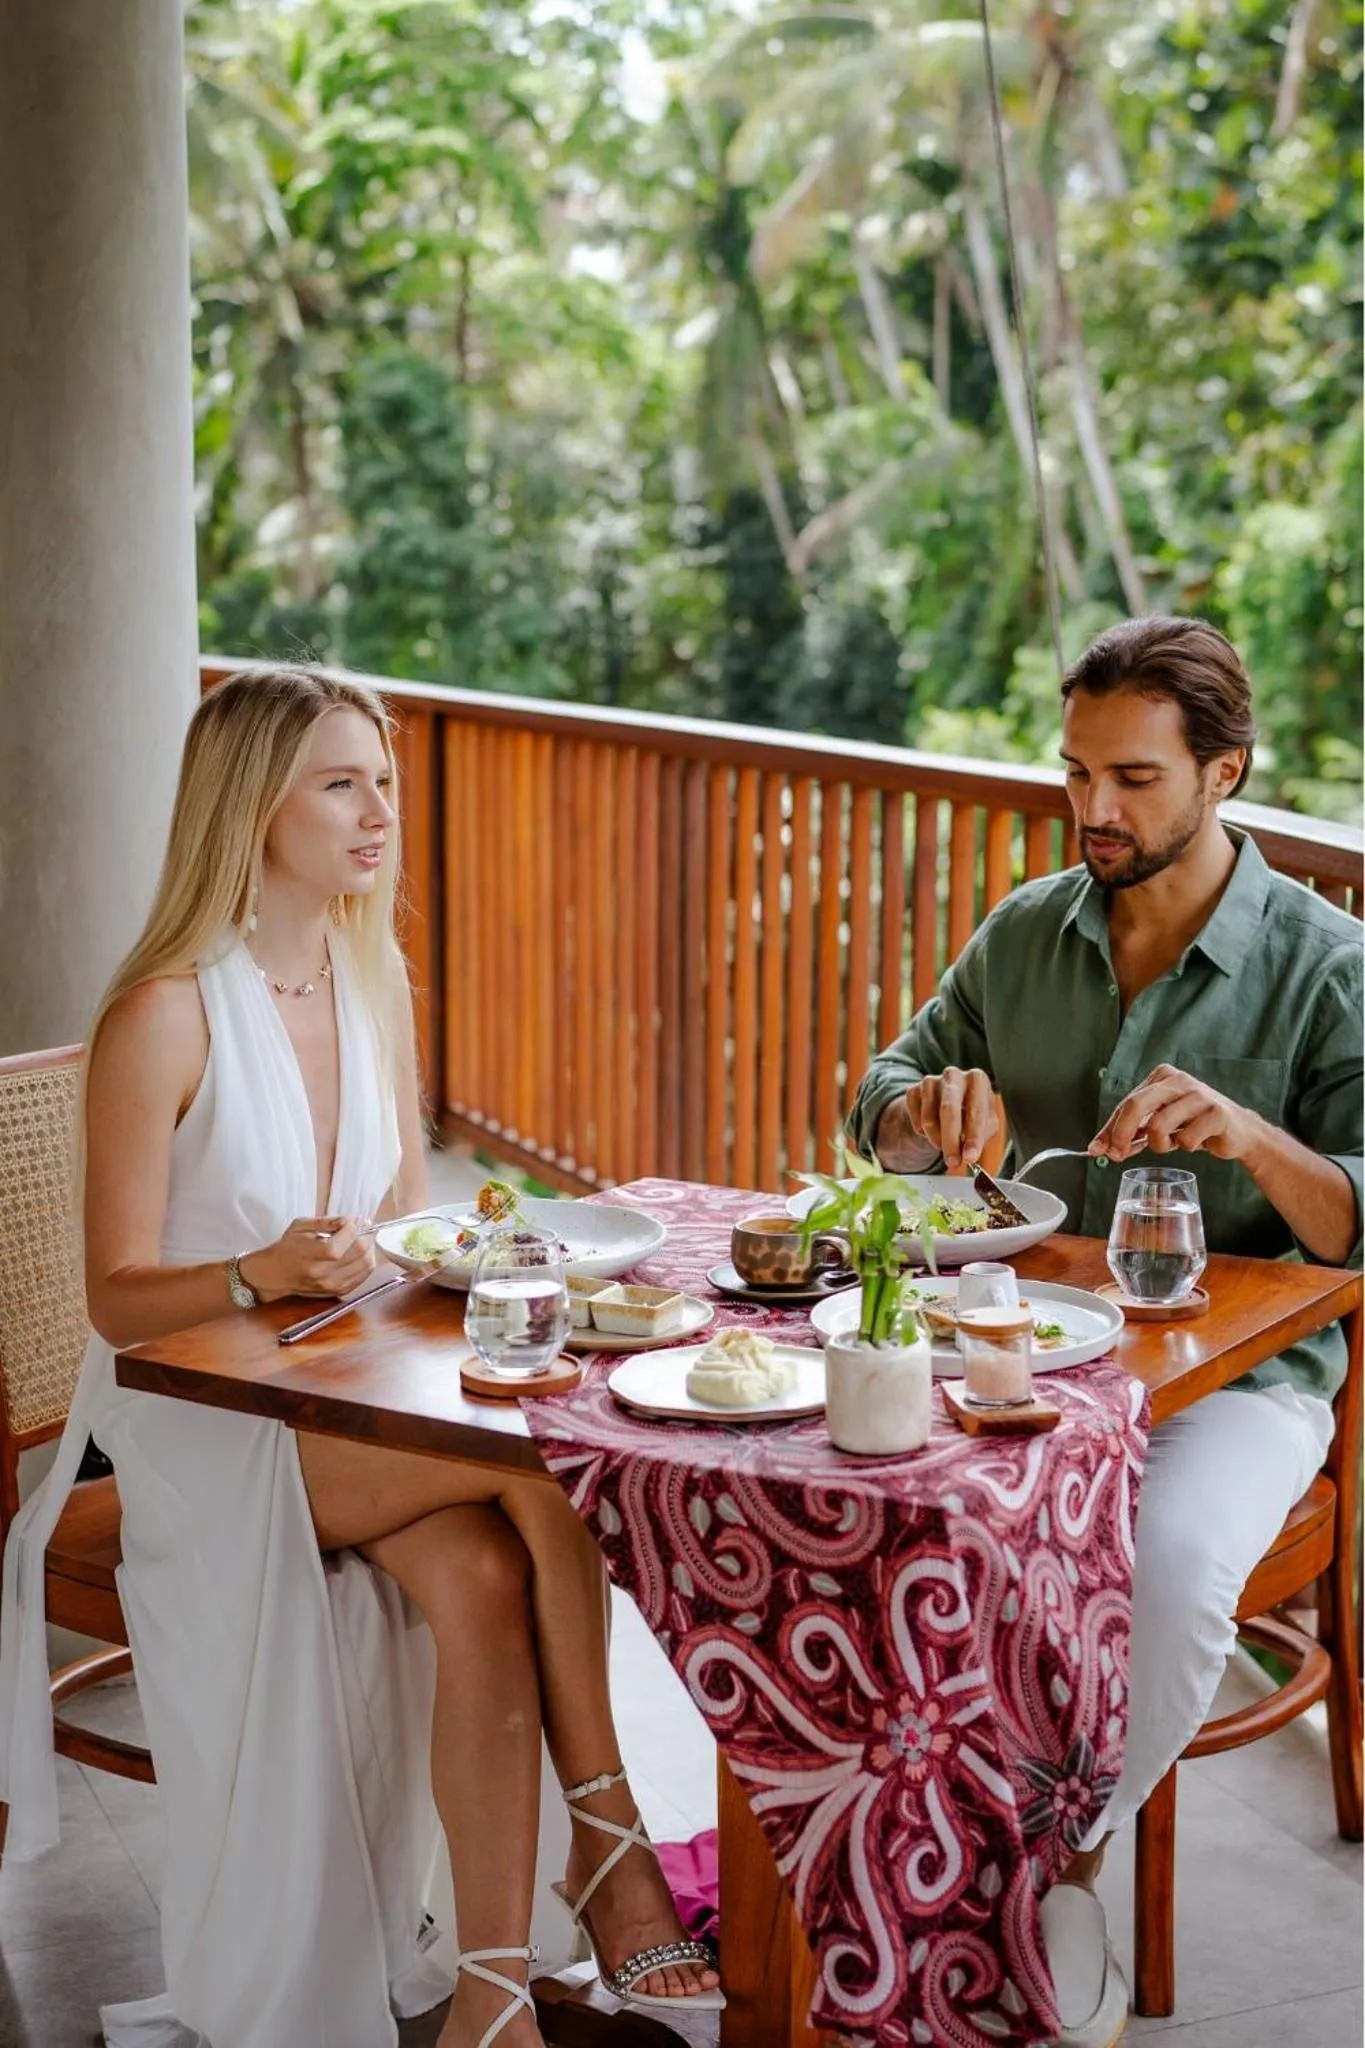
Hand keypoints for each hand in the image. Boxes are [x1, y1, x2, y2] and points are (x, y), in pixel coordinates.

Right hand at [239, 1218, 376, 1303]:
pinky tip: (359, 1254)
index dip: (354, 1227)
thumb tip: (348, 1220)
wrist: (276, 1275)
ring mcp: (333, 1285)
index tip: (353, 1220)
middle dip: (366, 1236)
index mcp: (313, 1255)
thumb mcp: (300, 1226)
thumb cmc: (287, 1249)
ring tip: (362, 1239)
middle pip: (360, 1252)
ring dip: (369, 1249)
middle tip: (362, 1228)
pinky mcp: (339, 1291)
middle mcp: (324, 1273)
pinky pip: (364, 1276)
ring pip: (367, 1265)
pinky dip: (366, 1262)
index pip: (345, 1240)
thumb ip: (326, 1221)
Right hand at [900, 1067, 999, 1172]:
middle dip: (950, 1141)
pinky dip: (922, 1131)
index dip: (973, 1137)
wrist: (946, 1105)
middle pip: (949, 1109)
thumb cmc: (970, 1115)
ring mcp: (931, 1081)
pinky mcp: (913, 1090)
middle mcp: (954, 1075)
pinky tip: (931, 1130)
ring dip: (936, 1139)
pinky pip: (915, 1118)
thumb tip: (969, 1155)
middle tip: (952, 1162)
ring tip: (944, 1146)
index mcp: (978, 1080)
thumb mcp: (984, 1125)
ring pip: (929, 1118)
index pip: (976, 1111)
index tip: (970, 1157)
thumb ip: (979, 1139)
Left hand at [1090, 1065, 1255, 1164]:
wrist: (1238, 1132)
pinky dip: (1186, 1147)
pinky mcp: (1217, 1112)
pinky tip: (1197, 1140)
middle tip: (1117, 1155)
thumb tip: (1097, 1148)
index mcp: (1161, 1077)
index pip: (1126, 1103)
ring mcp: (1199, 1094)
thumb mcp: (1158, 1126)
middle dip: (1121, 1134)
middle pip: (1136, 1105)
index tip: (1097, 1149)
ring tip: (1174, 1143)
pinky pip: (1186, 1139)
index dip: (1110, 1128)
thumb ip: (1129, 1134)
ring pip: (1158, 1125)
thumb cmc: (1193, 1126)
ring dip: (1160, 1145)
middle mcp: (1178, 1080)